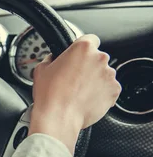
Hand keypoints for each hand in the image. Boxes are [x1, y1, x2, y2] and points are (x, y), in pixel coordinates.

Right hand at [29, 34, 120, 153]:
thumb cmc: (50, 95)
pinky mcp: (114, 91)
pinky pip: (109, 88)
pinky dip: (101, 92)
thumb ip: (51, 58)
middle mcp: (99, 59)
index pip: (90, 39)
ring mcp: (109, 75)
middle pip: (97, 57)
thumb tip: (54, 59)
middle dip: (87, 66)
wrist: (58, 117)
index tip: (78, 56)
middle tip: (73, 78)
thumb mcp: (41, 69)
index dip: (82, 48)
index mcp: (83, 48)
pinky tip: (86, 98)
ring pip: (103, 73)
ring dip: (94, 80)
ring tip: (79, 91)